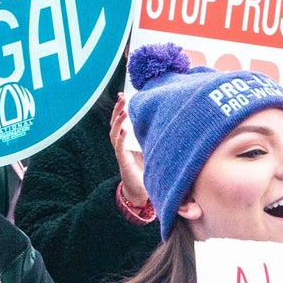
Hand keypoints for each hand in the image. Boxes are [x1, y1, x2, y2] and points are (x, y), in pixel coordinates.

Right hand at [110, 93, 148, 209]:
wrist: (140, 189)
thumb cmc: (146, 168)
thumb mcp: (150, 148)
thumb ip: (153, 136)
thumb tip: (168, 120)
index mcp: (127, 138)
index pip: (122, 119)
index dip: (121, 107)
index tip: (123, 94)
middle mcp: (121, 142)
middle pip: (115, 122)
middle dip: (118, 109)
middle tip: (122, 98)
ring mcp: (121, 151)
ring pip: (114, 132)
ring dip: (118, 121)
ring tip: (123, 111)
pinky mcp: (123, 160)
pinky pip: (119, 147)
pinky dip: (121, 138)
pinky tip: (124, 130)